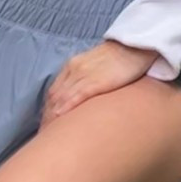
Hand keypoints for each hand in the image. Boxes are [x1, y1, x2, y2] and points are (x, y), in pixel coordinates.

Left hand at [40, 40, 156, 123]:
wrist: (136, 47)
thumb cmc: (121, 59)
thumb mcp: (97, 66)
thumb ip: (87, 79)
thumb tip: (82, 98)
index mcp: (73, 66)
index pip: (54, 91)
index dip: (48, 109)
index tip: (46, 125)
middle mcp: (74, 69)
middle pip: (53, 96)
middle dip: (47, 116)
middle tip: (44, 135)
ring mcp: (84, 74)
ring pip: (60, 97)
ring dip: (52, 116)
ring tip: (50, 133)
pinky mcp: (96, 81)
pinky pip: (76, 96)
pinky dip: (65, 108)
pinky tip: (60, 119)